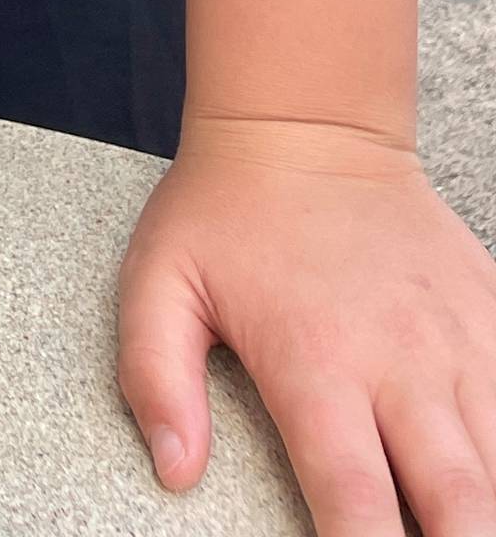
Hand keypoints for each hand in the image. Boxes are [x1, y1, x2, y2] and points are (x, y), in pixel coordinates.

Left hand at [119, 117, 495, 530]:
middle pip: (461, 503)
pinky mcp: (493, 317)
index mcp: (317, 362)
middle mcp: (401, 361)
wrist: (306, 121)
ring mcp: (459, 340)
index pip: (357, 502)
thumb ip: (155, 377)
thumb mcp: (157, 279)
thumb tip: (175, 471)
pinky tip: (488, 468)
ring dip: (486, 508)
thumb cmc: (226, 210)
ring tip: (462, 525)